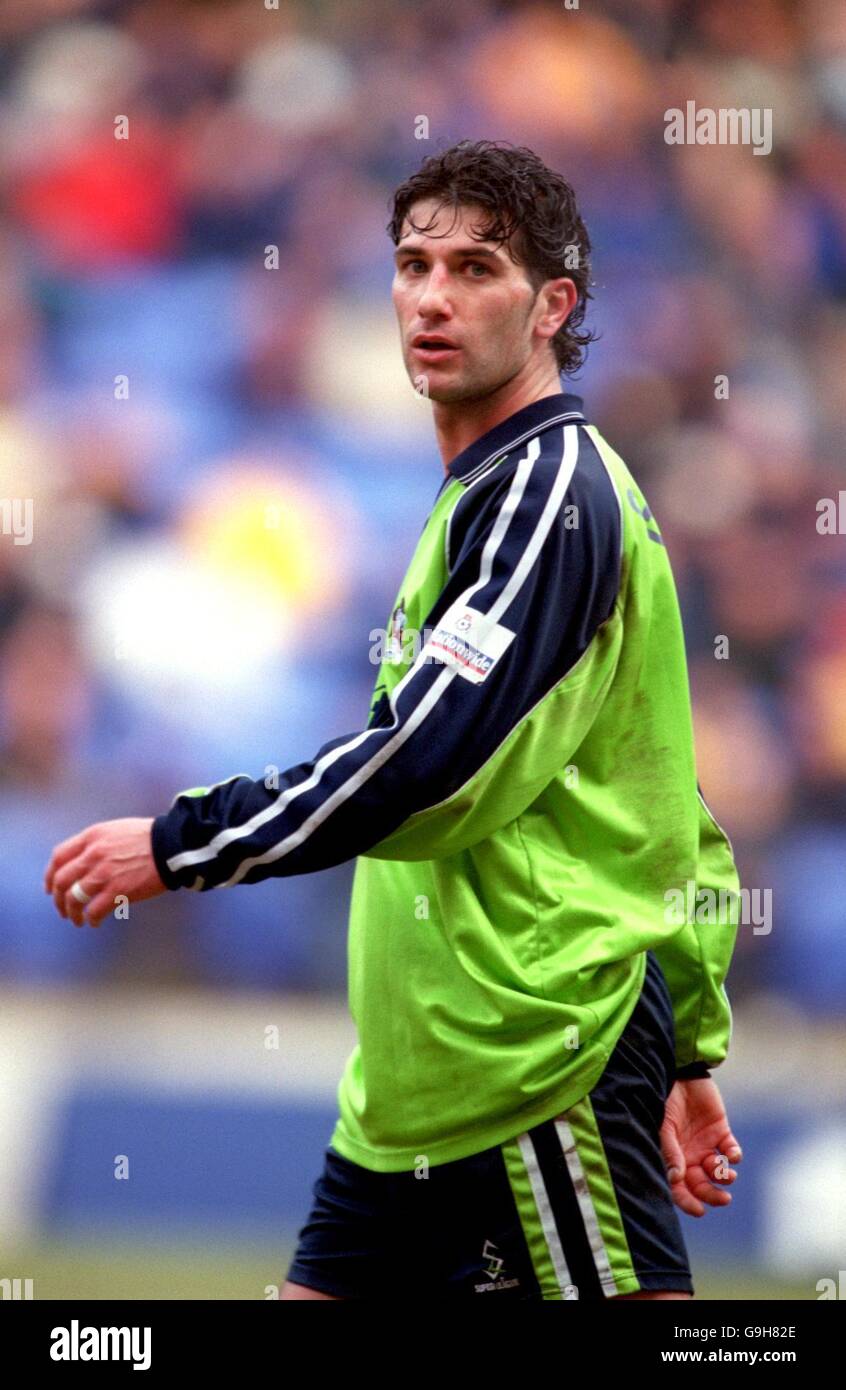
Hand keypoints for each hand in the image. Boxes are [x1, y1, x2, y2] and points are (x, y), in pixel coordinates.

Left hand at [44, 817, 166, 927]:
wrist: (171, 846)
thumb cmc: (148, 839)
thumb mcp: (115, 831)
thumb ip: (96, 844)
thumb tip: (83, 863)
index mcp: (92, 837)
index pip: (58, 857)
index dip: (50, 875)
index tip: (51, 888)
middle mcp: (93, 854)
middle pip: (61, 880)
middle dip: (59, 899)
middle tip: (64, 910)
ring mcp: (104, 873)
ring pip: (74, 898)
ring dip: (72, 913)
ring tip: (78, 920)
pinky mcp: (118, 891)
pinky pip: (94, 910)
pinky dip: (91, 919)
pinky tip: (94, 922)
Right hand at [660, 1077, 741, 1216]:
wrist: (679, 1073)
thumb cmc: (665, 1100)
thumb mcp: (664, 1127)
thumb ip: (671, 1152)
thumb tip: (676, 1179)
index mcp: (673, 1158)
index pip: (680, 1187)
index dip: (688, 1201)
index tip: (700, 1210)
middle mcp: (690, 1155)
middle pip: (702, 1184)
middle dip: (713, 1194)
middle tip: (724, 1199)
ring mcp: (706, 1144)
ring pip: (719, 1171)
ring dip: (724, 1176)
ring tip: (725, 1173)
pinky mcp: (721, 1131)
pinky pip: (731, 1151)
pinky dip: (734, 1156)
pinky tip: (731, 1154)